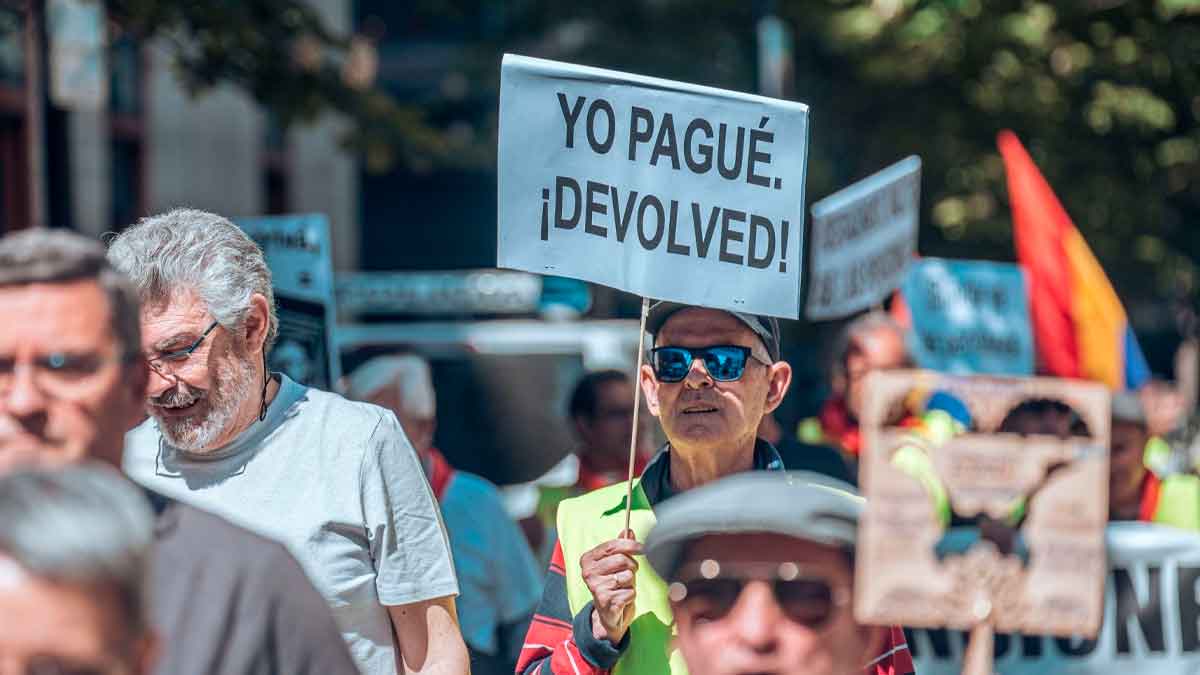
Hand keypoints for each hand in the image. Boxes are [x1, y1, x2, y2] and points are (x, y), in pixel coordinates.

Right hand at [581, 529, 640, 643]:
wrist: (608, 615)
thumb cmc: (613, 585)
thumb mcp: (615, 564)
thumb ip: (621, 547)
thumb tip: (629, 530)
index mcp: (588, 559)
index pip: (612, 545)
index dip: (630, 544)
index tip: (642, 547)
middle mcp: (588, 572)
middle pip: (622, 559)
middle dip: (631, 566)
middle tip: (628, 573)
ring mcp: (596, 587)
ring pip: (628, 576)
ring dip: (631, 582)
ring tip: (622, 587)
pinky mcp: (606, 601)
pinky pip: (630, 591)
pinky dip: (631, 595)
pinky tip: (622, 599)